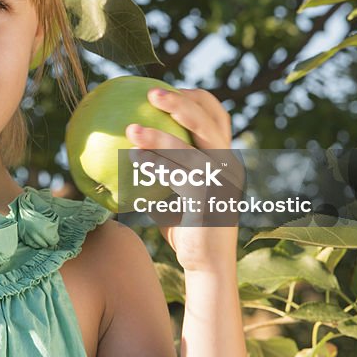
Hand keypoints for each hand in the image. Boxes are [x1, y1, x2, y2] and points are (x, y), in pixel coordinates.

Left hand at [125, 87, 241, 272]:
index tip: (165, 90)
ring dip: (157, 135)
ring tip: (130, 128)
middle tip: (149, 91)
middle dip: (179, 102)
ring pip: (189, 147)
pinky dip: (156, 163)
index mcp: (224, 156)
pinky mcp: (210, 199)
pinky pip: (179, 174)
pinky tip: (133, 157)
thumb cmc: (185, 227)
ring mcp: (222, 181)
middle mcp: (228, 164)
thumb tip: (127, 145)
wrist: (206, 266)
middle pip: (208, 121)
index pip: (217, 114)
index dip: (195, 97)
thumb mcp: (173, 189)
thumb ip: (162, 166)